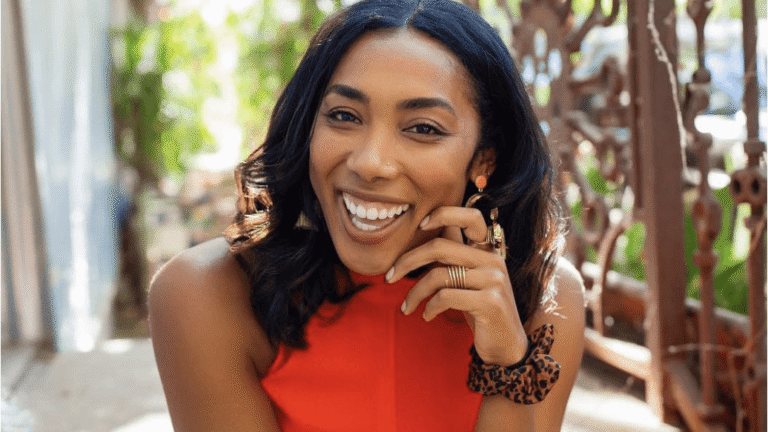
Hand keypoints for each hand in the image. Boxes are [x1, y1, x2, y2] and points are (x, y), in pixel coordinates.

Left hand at [385, 206, 527, 366]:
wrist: (506, 346)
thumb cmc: (479, 310)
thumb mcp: (467, 279)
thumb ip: (452, 257)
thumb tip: (424, 232)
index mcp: (487, 250)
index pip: (471, 217)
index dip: (443, 213)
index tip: (419, 225)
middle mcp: (493, 260)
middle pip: (440, 247)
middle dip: (407, 261)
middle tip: (389, 277)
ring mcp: (494, 279)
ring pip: (438, 275)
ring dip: (415, 293)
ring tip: (406, 307)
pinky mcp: (490, 301)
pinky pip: (446, 297)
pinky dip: (429, 307)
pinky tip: (427, 316)